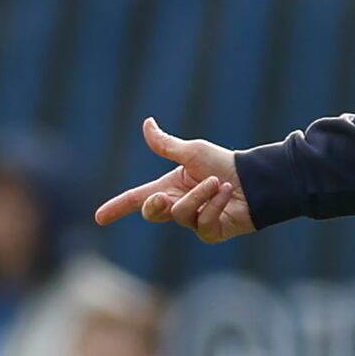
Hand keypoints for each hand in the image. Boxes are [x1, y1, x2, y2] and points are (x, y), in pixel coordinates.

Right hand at [94, 118, 254, 242]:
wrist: (255, 179)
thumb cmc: (224, 164)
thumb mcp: (192, 152)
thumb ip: (166, 144)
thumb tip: (147, 123)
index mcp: (169, 188)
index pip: (137, 199)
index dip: (117, 207)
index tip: (99, 218)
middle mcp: (178, 206)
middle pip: (152, 212)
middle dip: (154, 205)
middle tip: (160, 196)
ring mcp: (193, 222)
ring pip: (181, 213)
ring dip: (200, 195)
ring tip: (218, 182)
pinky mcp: (210, 232)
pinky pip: (203, 222)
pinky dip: (215, 205)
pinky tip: (228, 194)